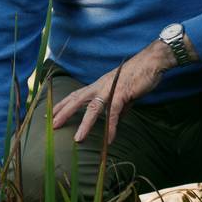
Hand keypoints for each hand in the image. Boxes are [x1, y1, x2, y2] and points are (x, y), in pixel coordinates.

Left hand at [50, 39, 177, 144]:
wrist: (151, 62)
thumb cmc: (137, 76)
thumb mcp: (124, 94)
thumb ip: (118, 108)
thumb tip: (115, 121)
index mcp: (98, 85)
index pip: (75, 95)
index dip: (62, 104)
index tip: (50, 114)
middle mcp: (100, 86)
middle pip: (76, 99)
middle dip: (63, 112)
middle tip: (51, 125)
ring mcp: (110, 89)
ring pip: (93, 108)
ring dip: (84, 124)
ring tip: (78, 139)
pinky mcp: (122, 93)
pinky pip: (114, 113)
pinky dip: (111, 127)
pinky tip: (109, 139)